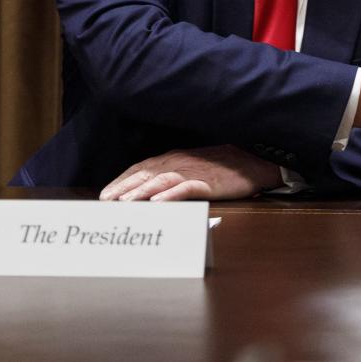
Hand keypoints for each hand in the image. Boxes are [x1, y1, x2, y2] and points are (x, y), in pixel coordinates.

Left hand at [99, 145, 281, 201]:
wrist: (255, 162)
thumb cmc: (224, 166)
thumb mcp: (194, 166)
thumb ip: (173, 174)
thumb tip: (150, 190)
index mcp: (175, 158)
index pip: (142, 168)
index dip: (122, 180)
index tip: (105, 194)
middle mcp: (180, 162)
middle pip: (146, 173)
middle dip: (124, 188)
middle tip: (105, 202)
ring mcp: (194, 172)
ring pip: (161, 180)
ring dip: (141, 192)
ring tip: (125, 203)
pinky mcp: (209, 182)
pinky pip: (186, 188)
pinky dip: (171, 195)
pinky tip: (158, 203)